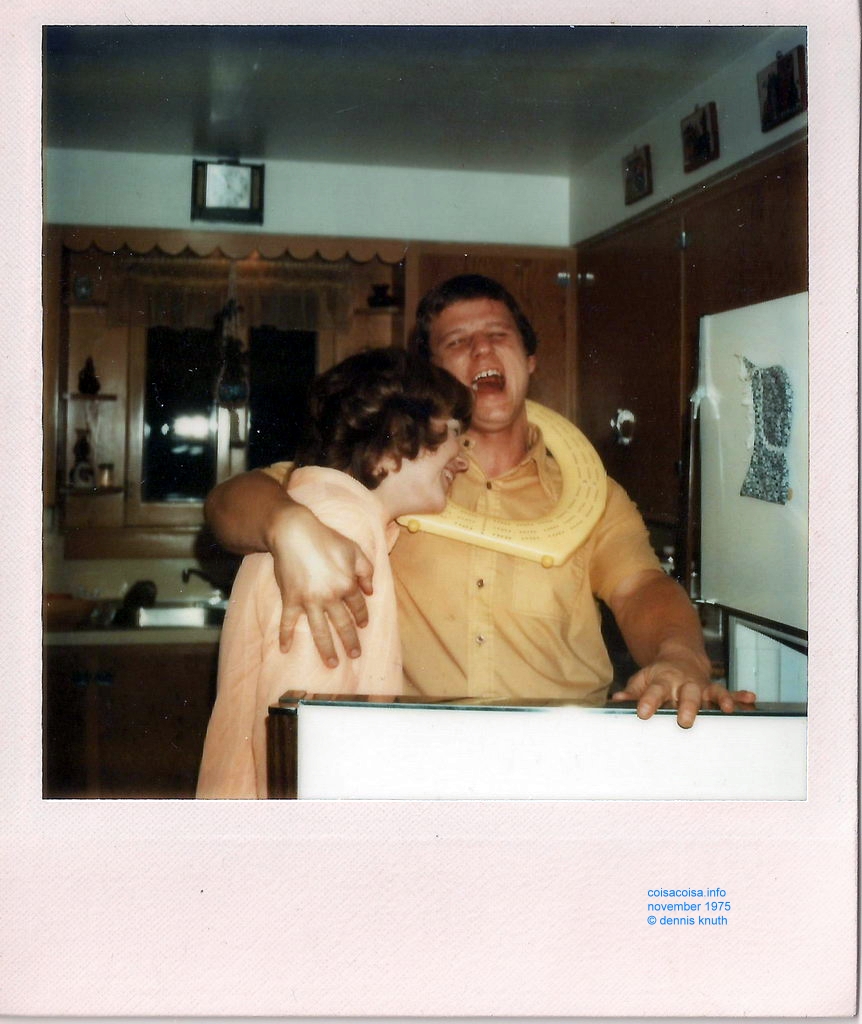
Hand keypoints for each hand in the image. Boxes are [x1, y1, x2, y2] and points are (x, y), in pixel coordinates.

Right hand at [267, 503, 374, 665]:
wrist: (294, 533)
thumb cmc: (326, 538)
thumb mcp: (354, 549)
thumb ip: (366, 570)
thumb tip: (371, 591)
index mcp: (347, 584)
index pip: (358, 607)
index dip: (362, 617)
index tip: (363, 626)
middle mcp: (330, 597)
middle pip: (343, 624)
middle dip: (350, 642)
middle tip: (355, 655)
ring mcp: (310, 601)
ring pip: (320, 630)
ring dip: (326, 649)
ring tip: (332, 664)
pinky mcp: (291, 599)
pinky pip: (287, 622)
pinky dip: (285, 636)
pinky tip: (285, 650)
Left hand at [611, 647, 755, 727]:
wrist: (679, 657)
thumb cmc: (658, 676)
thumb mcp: (641, 681)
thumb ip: (631, 692)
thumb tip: (616, 701)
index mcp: (662, 680)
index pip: (653, 691)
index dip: (648, 702)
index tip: (643, 714)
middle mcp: (683, 683)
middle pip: (686, 694)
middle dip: (688, 706)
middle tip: (686, 720)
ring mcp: (701, 686)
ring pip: (711, 692)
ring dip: (719, 699)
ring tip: (726, 708)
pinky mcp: (714, 689)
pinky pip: (729, 692)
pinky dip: (740, 696)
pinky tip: (750, 699)